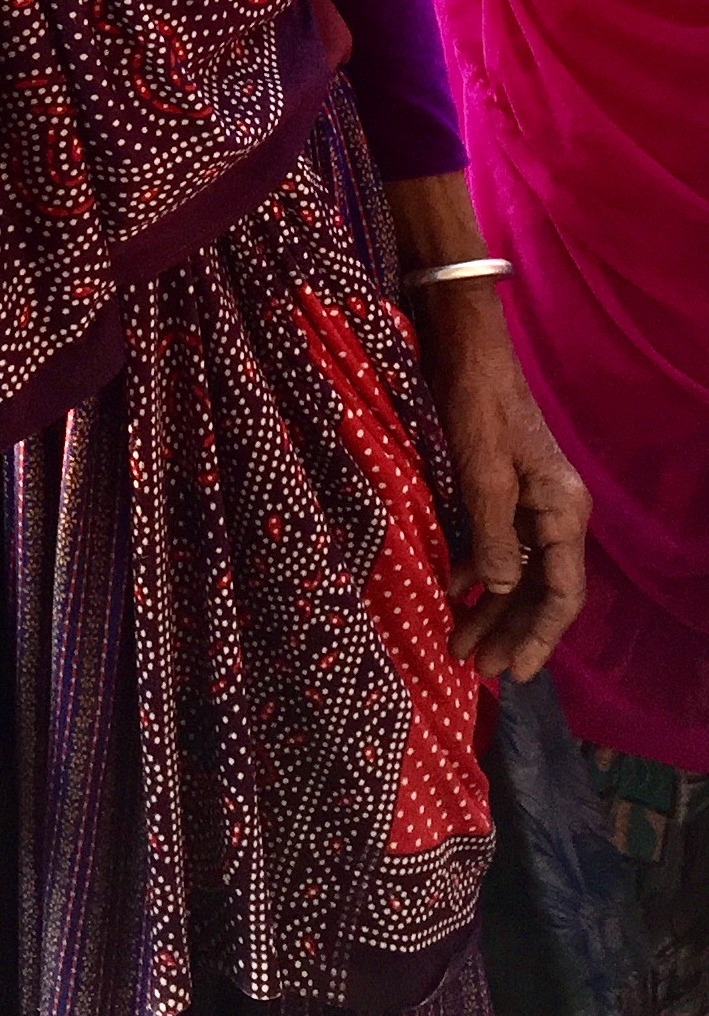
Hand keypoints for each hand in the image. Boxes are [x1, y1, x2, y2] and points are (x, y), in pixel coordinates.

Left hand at [385, 174, 587, 679]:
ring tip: (460, 644)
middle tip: (476, 669)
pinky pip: (500, 543)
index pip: (562, 592)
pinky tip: (452, 587)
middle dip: (510, 631)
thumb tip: (494, 589)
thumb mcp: (479, 471)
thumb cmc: (474, 403)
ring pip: (519, 570)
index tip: (513, 672)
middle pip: (541, 588)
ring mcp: (532, 497)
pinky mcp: (505, 485)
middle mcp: (556, 510)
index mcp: (563, 510)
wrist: (465, 343)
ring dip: (491, 607)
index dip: (539, 636)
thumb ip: (490, 535)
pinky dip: (477, 570)